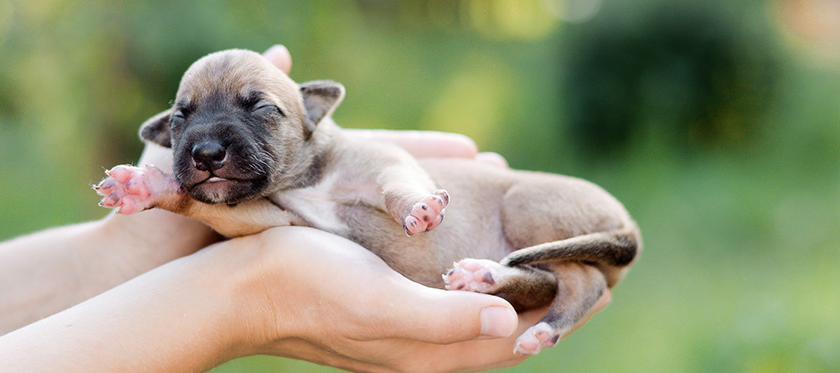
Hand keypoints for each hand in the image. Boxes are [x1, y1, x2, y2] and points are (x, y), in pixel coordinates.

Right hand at [219, 227, 610, 371]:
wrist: (241, 287)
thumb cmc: (310, 286)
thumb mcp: (381, 303)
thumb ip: (446, 320)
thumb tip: (512, 326)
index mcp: (423, 352)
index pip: (507, 345)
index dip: (554, 320)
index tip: (597, 292)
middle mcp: (416, 348)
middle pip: (496, 336)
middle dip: (542, 313)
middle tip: (585, 283)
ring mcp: (397, 332)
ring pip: (473, 322)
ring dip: (512, 303)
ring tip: (541, 277)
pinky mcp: (379, 312)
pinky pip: (446, 308)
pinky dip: (476, 294)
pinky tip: (476, 274)